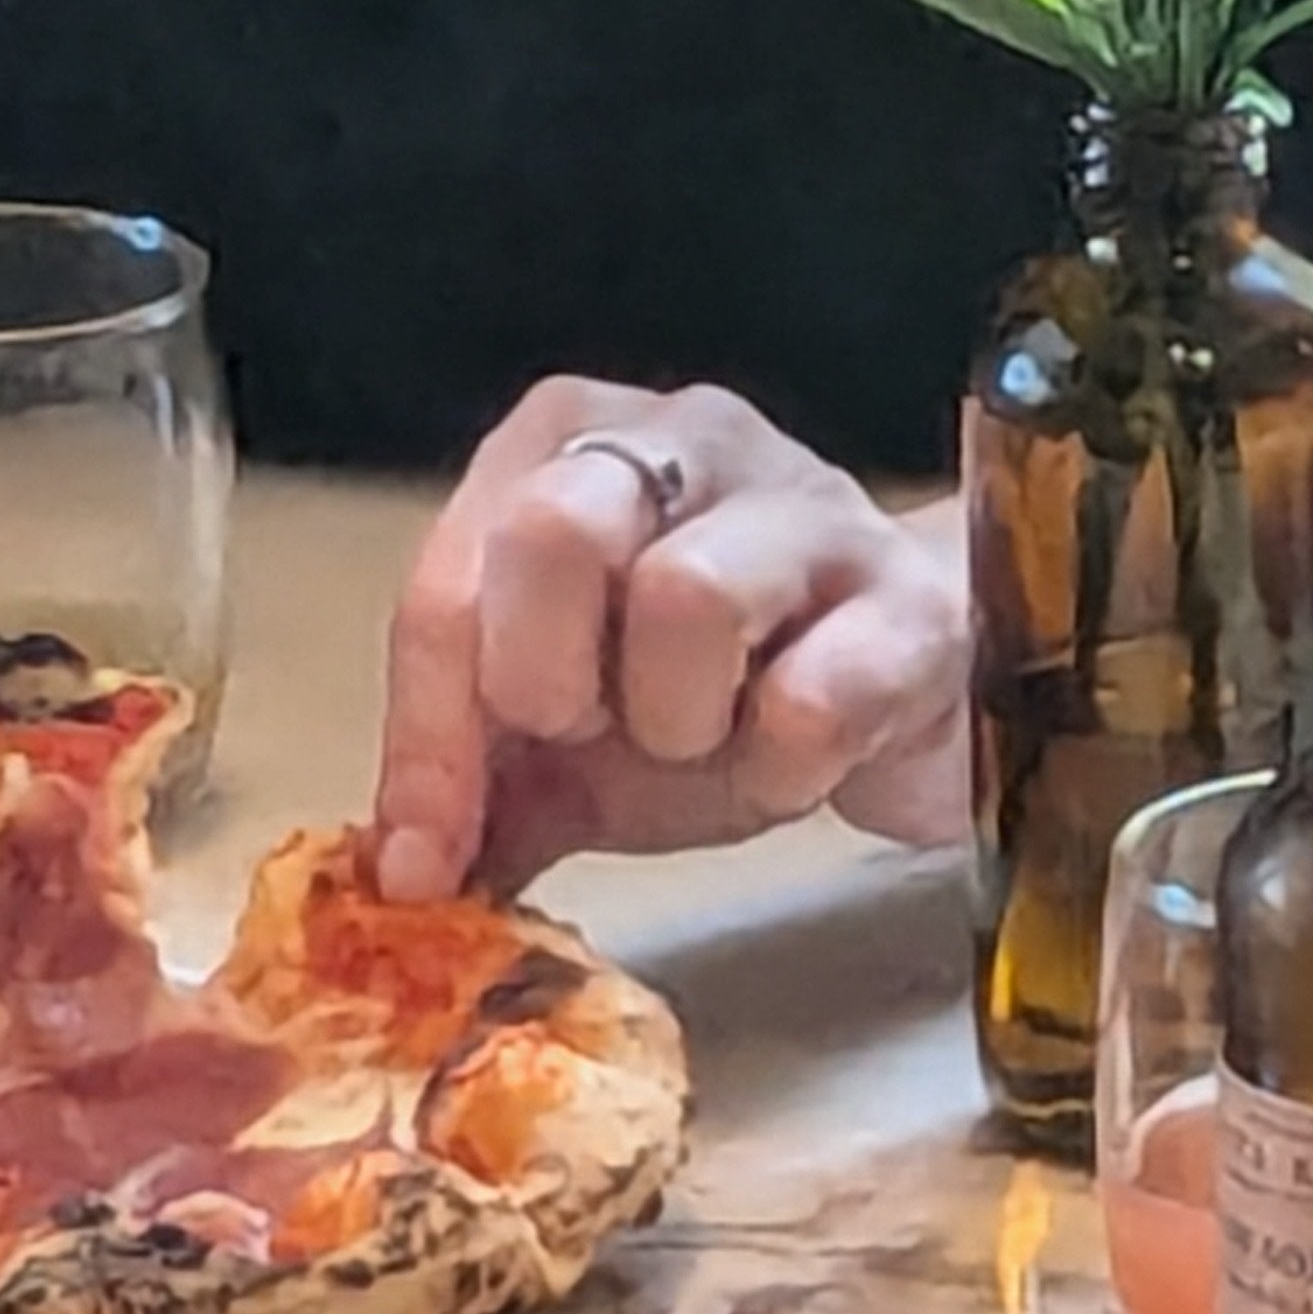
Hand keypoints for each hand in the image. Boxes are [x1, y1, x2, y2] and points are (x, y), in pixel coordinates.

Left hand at [373, 379, 969, 902]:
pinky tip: (795, 766)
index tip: (424, 860)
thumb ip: (477, 785)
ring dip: (679, 720)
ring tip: (709, 742)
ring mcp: (812, 503)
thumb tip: (397, 877)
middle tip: (592, 737)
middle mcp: (685, 436)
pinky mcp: (915, 596)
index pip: (450, 579)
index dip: (427, 734)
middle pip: (556, 529)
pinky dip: (783, 767)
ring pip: (692, 595)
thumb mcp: (570, 739)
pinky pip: (817, 692)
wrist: (905, 688)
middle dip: (548, 678)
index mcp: (568, 443)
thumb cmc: (720, 688)